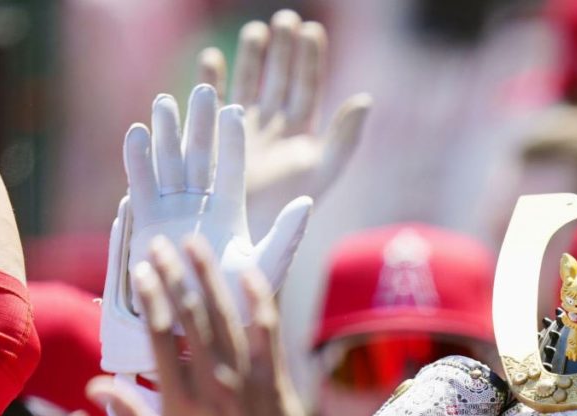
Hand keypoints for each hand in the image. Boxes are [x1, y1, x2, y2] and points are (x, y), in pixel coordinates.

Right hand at [89, 235, 307, 415]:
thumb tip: (98, 387)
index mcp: (179, 402)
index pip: (159, 338)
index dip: (150, 300)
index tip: (142, 272)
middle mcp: (213, 385)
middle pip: (191, 319)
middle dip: (175, 276)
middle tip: (163, 244)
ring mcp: (246, 382)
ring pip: (227, 318)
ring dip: (211, 278)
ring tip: (197, 246)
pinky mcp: (274, 382)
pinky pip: (268, 334)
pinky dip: (259, 302)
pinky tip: (249, 275)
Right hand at [100, 84, 312, 380]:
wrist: (198, 325)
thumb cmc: (237, 301)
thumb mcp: (267, 265)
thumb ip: (287, 234)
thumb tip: (308, 202)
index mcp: (231, 212)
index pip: (232, 169)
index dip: (233, 142)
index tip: (235, 110)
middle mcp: (200, 206)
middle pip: (200, 157)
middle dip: (199, 125)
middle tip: (203, 90)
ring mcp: (172, 211)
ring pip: (169, 164)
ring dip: (167, 133)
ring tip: (167, 101)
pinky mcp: (146, 221)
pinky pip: (141, 184)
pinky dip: (138, 159)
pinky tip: (139, 131)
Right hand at [197, 9, 370, 240]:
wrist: (244, 234)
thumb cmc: (286, 211)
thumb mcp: (321, 172)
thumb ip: (345, 138)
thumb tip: (365, 99)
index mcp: (300, 136)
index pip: (306, 88)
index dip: (309, 60)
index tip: (312, 29)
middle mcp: (272, 130)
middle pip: (278, 80)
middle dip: (283, 50)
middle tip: (287, 17)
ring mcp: (242, 132)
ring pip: (247, 84)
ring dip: (250, 58)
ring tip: (257, 30)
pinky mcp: (213, 138)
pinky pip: (211, 102)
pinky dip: (212, 80)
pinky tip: (213, 58)